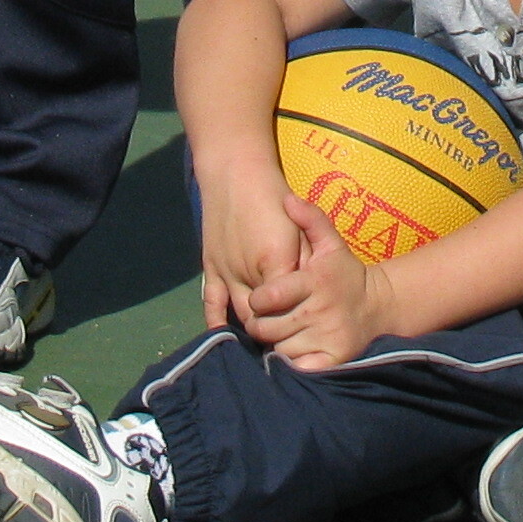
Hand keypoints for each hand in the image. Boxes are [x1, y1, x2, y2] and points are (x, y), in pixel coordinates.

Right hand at [198, 162, 310, 333]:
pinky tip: (223, 339)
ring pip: (239, 314)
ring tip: (261, 347)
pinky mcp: (211, 267)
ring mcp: (227, 271)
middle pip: (263, 317)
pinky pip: (212, 302)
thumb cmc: (273, 197)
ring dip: (250, 331)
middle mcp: (249, 272)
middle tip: (286, 348)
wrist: (236, 173)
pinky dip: (216, 323)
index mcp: (276, 262)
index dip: (297, 323)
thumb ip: (305, 260)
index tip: (307, 337)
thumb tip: (310, 288)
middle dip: (276, 334)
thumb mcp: (297, 229)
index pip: (288, 306)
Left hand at [238, 193, 395, 369]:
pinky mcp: (333, 360)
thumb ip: (310, 219)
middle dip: (260, 325)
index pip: (271, 296)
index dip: (259, 300)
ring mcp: (327, 338)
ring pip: (280, 349)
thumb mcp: (331, 243)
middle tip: (264, 320)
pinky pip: (298, 368)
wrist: (379, 307)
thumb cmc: (345, 273)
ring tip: (278, 334)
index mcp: (314, 281)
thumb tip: (287, 199)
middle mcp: (320, 311)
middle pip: (269, 327)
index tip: (260, 299)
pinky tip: (293, 352)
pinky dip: (291, 364)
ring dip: (274, 344)